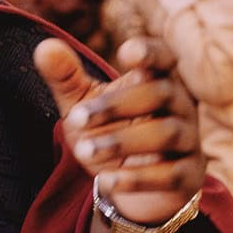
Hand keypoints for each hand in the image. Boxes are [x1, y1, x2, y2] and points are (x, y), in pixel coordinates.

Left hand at [37, 35, 205, 225]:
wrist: (125, 185)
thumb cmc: (106, 132)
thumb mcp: (82, 106)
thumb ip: (65, 78)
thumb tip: (44, 47)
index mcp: (157, 81)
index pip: (164, 57)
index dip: (150, 52)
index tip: (126, 52)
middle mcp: (180, 106)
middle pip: (161, 93)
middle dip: (116, 105)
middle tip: (76, 119)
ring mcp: (188, 141)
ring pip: (167, 133)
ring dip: (122, 142)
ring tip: (84, 152)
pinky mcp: (188, 176)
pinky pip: (171, 174)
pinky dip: (137, 178)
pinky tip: (105, 181)